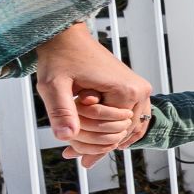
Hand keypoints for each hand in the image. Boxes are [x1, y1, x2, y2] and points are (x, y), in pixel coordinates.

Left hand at [33, 24, 150, 163]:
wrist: (67, 37)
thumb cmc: (59, 58)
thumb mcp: (53, 86)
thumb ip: (60, 111)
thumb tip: (66, 137)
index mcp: (126, 91)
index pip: (114, 133)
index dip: (90, 144)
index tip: (67, 152)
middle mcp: (140, 91)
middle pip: (124, 132)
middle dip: (99, 145)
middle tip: (72, 156)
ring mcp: (140, 89)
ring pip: (130, 127)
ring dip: (108, 139)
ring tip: (84, 154)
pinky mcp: (134, 87)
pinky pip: (132, 117)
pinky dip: (118, 130)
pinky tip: (102, 140)